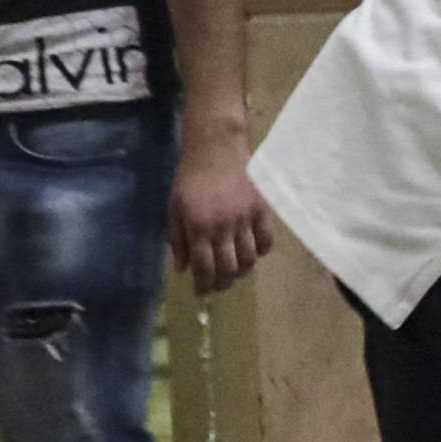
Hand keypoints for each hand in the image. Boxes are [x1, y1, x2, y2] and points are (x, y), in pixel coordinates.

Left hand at [172, 132, 273, 291]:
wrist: (216, 150)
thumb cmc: (190, 179)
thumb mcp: (174, 208)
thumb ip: (178, 239)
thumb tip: (182, 268)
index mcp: (198, 227)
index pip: (204, 267)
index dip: (203, 284)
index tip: (202, 291)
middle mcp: (223, 227)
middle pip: (228, 268)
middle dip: (223, 282)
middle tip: (218, 285)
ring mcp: (245, 219)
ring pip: (249, 259)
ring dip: (241, 271)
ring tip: (235, 271)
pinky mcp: (261, 211)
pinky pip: (266, 241)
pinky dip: (260, 252)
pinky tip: (252, 252)